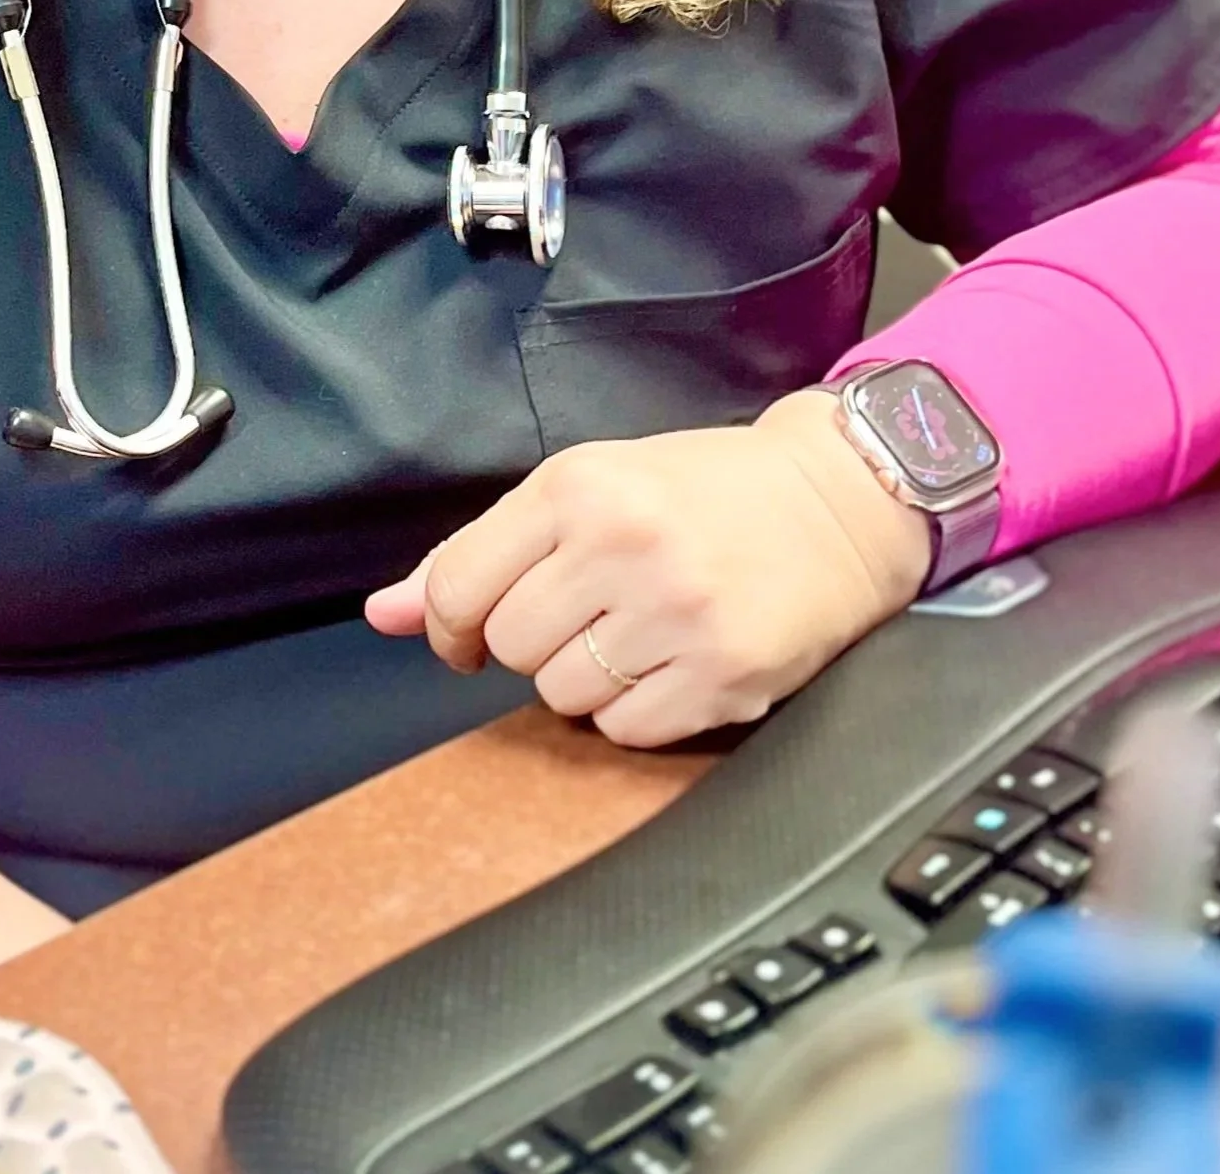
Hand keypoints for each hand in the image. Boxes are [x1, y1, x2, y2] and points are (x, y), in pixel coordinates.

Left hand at [362, 391, 931, 745]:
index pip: (459, 587)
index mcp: (577, 486)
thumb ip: (480, 551)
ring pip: (562, 695)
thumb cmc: (700, 492)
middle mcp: (623, 546)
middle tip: (585, 613)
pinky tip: (672, 664)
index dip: (450, 625)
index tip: (469, 632)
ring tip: (636, 634)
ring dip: (585, 679)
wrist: (836, 501)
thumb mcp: (586, 490)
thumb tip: (382, 614)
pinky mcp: (725, 675)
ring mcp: (676, 615)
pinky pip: (626, 733)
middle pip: (508, 646)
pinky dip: (637, 712)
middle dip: (533, 642)